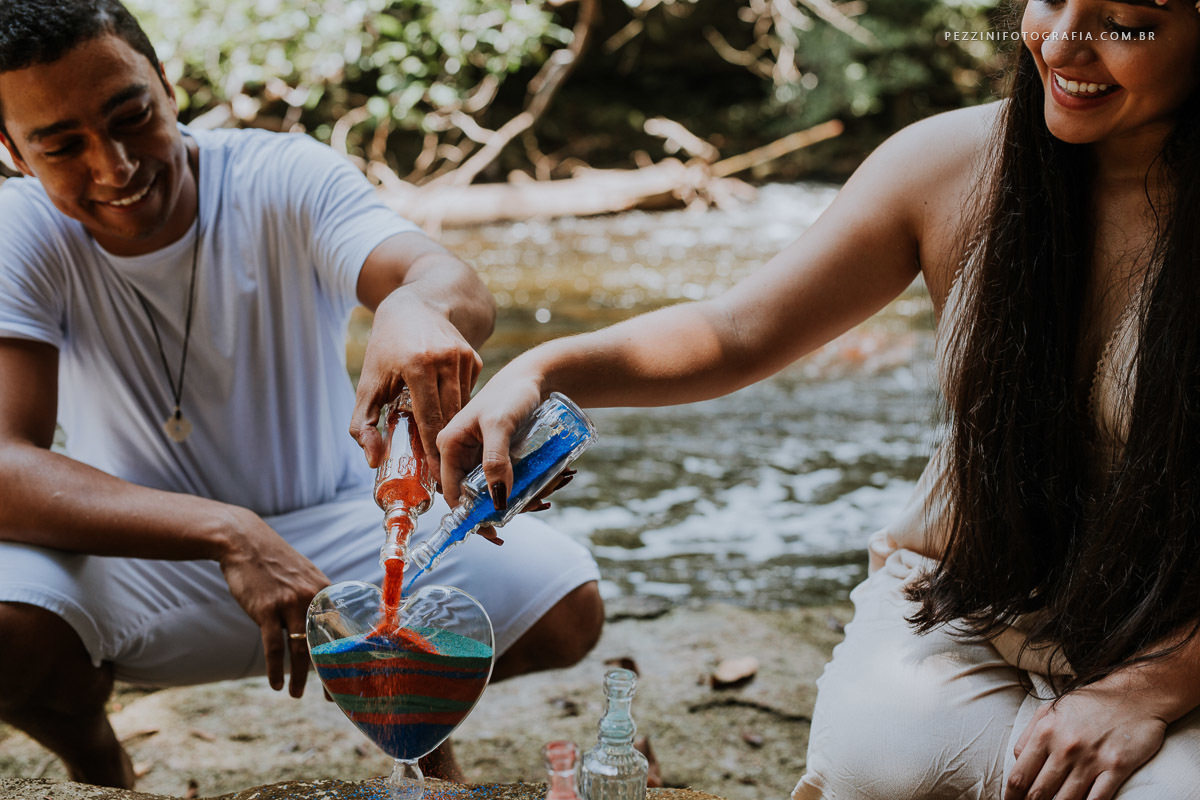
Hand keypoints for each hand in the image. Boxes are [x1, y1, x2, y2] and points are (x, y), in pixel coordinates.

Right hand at [216, 508, 330, 697]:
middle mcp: (312, 598)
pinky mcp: (266, 609)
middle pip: (326, 643)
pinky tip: (276, 684)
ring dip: (300, 677)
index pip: (344, 628)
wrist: (244, 542)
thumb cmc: (274, 563)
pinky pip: (274, 647)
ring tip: (296, 695)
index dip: (348, 655)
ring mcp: (290, 603)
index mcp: (325, 590)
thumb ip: (316, 599)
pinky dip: (275, 669)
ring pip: (300, 649)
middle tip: (332, 696)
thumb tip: (324, 625)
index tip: (351, 676)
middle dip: (330, 672)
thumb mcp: (304, 575)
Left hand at [350, 292, 482, 473]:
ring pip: (463, 407)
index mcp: (418, 365)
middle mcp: (445, 359)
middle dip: (447, 447)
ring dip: (454, 428)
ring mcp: (464, 357)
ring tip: (446, 451)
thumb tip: (373, 461)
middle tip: (442, 472)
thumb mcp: (368, 383)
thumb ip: (363, 424)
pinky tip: (447, 413)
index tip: (436, 475)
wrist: (416, 305)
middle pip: (451, 417)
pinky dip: (459, 407)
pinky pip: (469, 393)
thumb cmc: (387, 347)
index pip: (430, 419)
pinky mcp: (475, 357)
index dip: (433, 451)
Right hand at [436, 367, 542, 509]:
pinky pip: (503, 477)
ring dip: (517, 497)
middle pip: (473, 495)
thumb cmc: (513, 393)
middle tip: (537, 504)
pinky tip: (545, 484)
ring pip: (491, 488)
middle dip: (501, 507)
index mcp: (448, 445)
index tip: (496, 532)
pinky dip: (521, 486)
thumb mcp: (501, 425)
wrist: (533, 376)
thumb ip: (495, 460)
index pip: (452, 493)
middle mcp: (457, 452)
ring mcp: (475, 453)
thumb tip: (496, 501)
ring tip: (548, 491)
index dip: (470, 517)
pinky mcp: (492, 453)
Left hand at [1005, 678, 1166, 799]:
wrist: (1133, 695)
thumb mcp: (1051, 709)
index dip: (1012, 795)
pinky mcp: (1117, 768)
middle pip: (1039, 792)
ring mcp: (1092, 759)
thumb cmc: (1089, 703)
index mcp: (1045, 732)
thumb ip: (1030, 734)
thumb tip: (1017, 760)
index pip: (1019, 775)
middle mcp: (1066, 748)